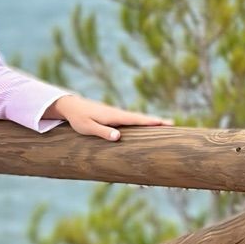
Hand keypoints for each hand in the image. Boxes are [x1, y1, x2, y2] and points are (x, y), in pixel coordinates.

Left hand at [49, 93, 173, 141]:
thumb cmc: (78, 118)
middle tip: (173, 124)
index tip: (165, 123)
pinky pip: (131, 120)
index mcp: (114, 116)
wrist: (71, 106)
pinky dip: (141, 122)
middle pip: (141, 118)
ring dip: (150, 122)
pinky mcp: (113, 117)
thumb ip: (102, 132)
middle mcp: (118, 114)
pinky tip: (145, 127)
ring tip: (164, 126)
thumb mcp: (87, 128)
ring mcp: (116, 115)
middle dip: (156, 121)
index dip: (150, 122)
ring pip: (136, 119)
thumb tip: (119, 137)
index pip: (136, 119)